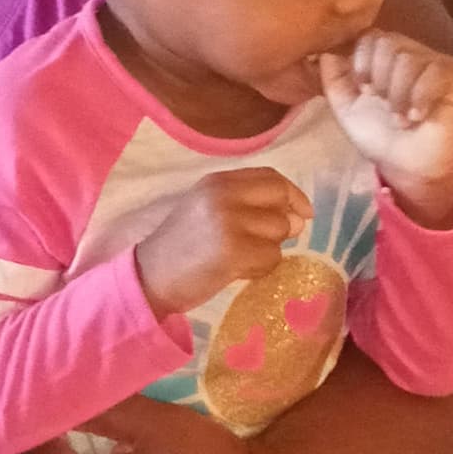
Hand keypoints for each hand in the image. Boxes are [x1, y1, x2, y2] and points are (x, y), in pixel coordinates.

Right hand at [133, 168, 308, 318]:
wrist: (149, 277)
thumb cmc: (181, 246)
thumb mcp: (208, 210)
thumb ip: (248, 204)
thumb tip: (298, 218)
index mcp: (217, 181)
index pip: (270, 177)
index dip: (292, 194)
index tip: (303, 211)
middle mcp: (224, 195)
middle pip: (281, 201)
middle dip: (284, 223)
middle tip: (265, 242)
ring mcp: (229, 222)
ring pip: (279, 232)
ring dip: (268, 250)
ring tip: (240, 258)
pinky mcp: (234, 252)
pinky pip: (272, 257)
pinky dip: (261, 268)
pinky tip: (237, 271)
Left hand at [318, 30, 452, 211]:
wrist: (406, 168)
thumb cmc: (379, 137)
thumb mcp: (346, 108)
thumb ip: (333, 79)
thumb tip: (326, 52)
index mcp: (389, 57)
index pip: (373, 36)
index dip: (362, 59)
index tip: (362, 89)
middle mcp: (416, 55)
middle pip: (390, 42)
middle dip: (379, 77)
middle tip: (382, 104)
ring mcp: (440, 65)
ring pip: (410, 58)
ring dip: (398, 93)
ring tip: (399, 118)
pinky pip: (436, 72)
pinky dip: (419, 96)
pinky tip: (416, 116)